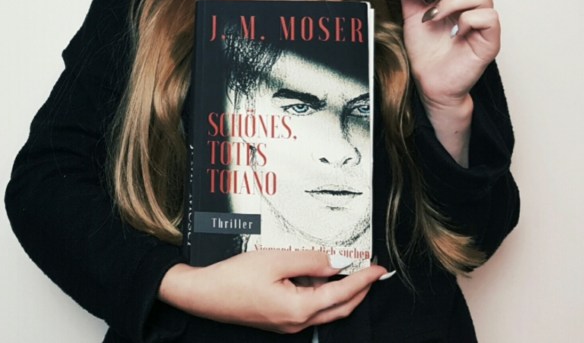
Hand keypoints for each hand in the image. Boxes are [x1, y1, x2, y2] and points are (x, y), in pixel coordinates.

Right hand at [158, 250, 386, 332]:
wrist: (205, 295)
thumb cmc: (235, 277)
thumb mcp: (276, 259)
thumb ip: (310, 260)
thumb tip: (336, 261)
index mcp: (299, 309)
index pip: (342, 294)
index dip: (363, 279)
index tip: (378, 268)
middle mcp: (297, 322)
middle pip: (339, 307)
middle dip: (360, 289)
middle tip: (373, 271)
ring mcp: (288, 323)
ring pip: (326, 308)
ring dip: (342, 290)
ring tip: (350, 267)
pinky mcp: (280, 318)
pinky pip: (310, 307)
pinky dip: (323, 292)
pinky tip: (320, 274)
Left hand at [394, 0, 499, 163]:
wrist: (430, 83)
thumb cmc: (427, 53)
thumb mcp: (411, 18)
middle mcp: (469, 5)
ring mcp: (482, 21)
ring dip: (451, 1)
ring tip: (432, 17)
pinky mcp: (491, 39)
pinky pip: (488, 16)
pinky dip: (468, 20)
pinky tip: (454, 32)